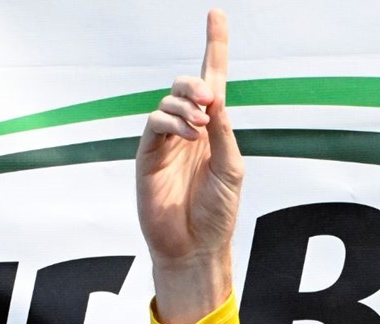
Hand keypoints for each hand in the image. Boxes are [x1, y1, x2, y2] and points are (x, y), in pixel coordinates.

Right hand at [136, 9, 242, 323]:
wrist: (196, 246)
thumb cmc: (217, 211)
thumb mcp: (232, 169)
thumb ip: (224, 133)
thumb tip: (216, 98)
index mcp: (215, 130)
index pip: (213, 80)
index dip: (214, 47)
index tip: (216, 14)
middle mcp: (189, 130)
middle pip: (187, 85)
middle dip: (196, 83)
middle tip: (209, 98)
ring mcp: (166, 141)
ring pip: (169, 102)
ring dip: (187, 107)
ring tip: (202, 124)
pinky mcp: (147, 154)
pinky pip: (154, 124)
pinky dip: (173, 122)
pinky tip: (190, 133)